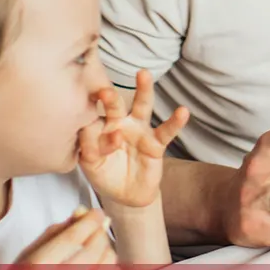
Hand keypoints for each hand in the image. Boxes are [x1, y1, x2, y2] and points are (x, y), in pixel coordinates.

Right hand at [14, 208, 116, 263]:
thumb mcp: (25, 259)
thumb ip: (52, 235)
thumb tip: (81, 214)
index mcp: (39, 268)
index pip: (73, 237)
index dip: (90, 220)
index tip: (96, 213)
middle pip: (94, 250)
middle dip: (101, 234)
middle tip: (99, 228)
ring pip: (107, 269)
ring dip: (108, 253)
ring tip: (101, 249)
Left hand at [79, 70, 190, 207]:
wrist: (126, 195)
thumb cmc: (106, 174)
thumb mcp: (90, 164)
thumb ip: (88, 147)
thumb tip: (90, 129)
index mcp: (101, 126)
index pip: (93, 120)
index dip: (89, 128)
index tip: (86, 137)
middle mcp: (120, 123)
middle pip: (116, 104)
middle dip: (111, 97)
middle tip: (106, 92)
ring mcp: (139, 130)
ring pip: (142, 107)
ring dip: (143, 90)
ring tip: (143, 74)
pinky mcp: (156, 143)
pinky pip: (166, 131)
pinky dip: (175, 122)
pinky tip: (183, 112)